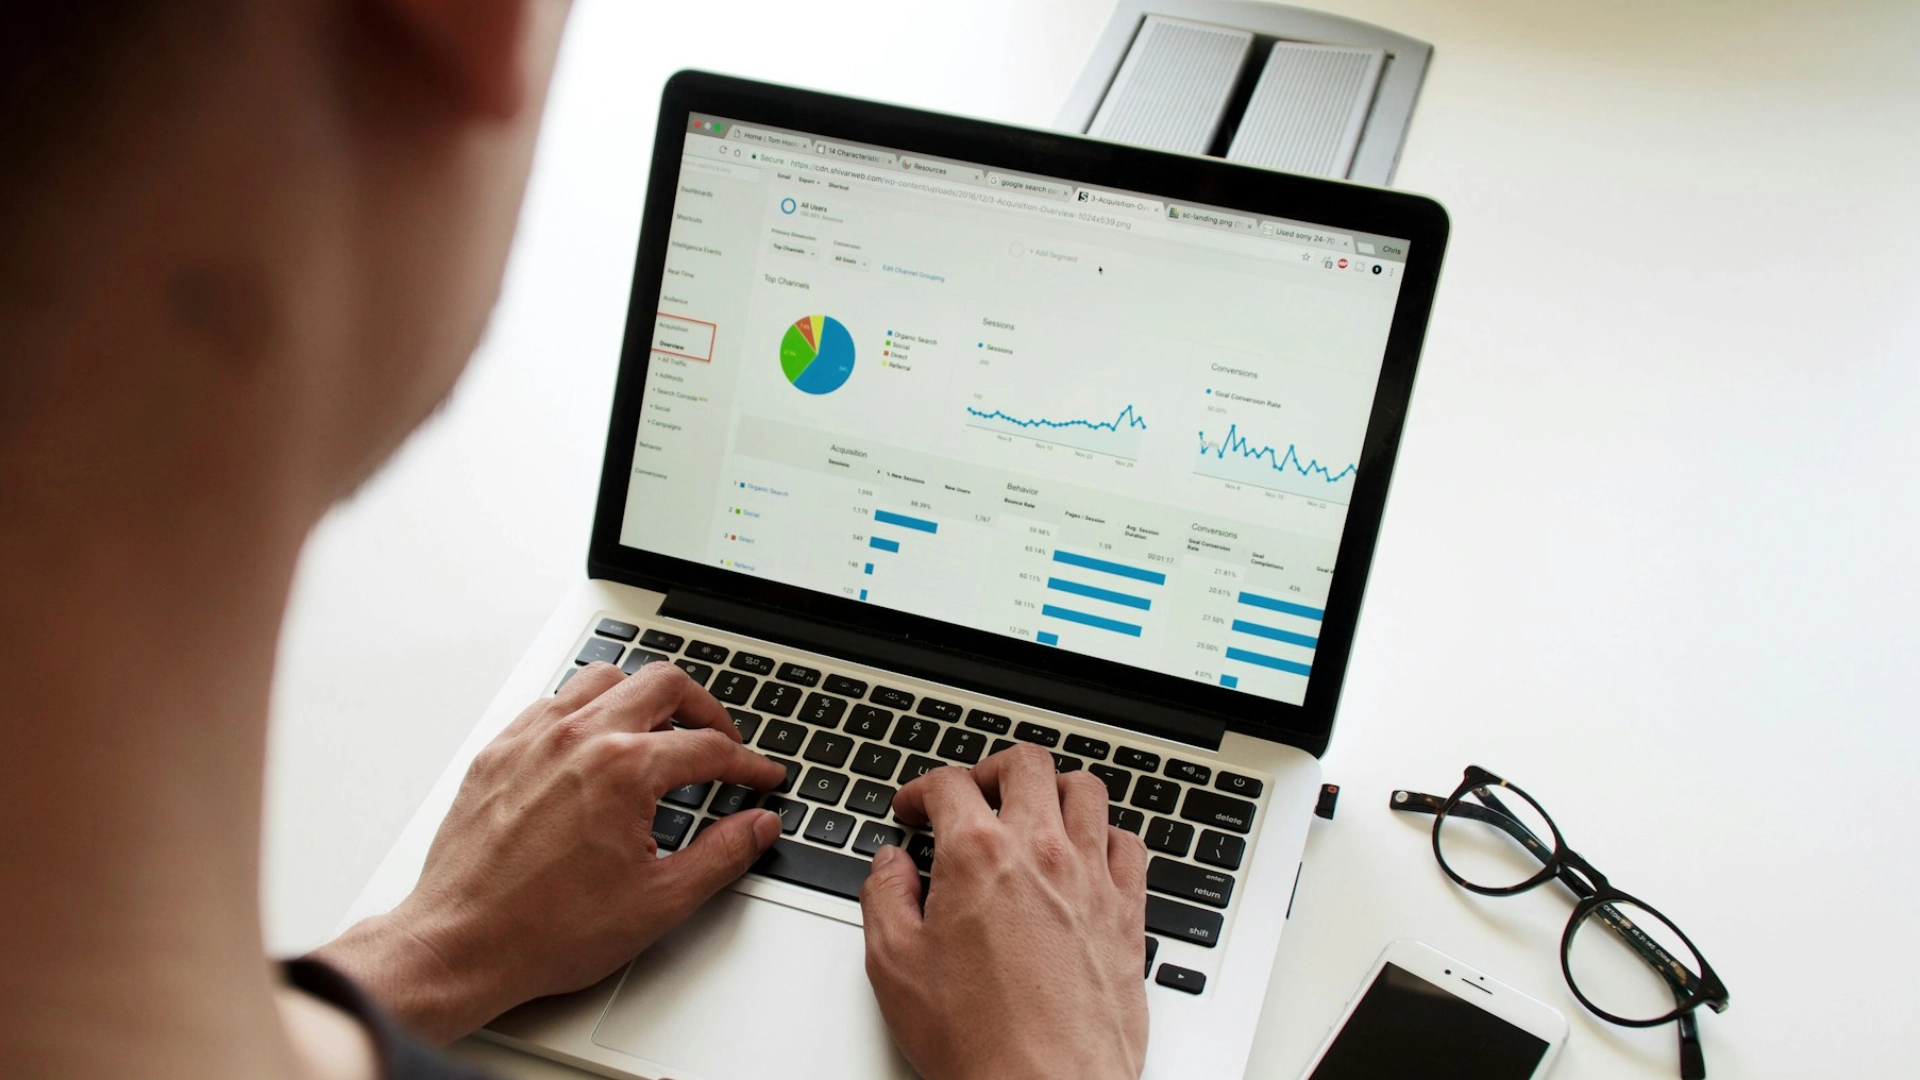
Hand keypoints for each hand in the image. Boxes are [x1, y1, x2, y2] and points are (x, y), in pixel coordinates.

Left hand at [312, 661, 785, 1041]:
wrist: (462, 945)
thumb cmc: (546, 930)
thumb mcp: (658, 902)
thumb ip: (721, 855)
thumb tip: (758, 826)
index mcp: (624, 769)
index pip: (708, 747)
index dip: (746, 764)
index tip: (759, 776)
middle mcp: (578, 738)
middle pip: (663, 684)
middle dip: (705, 710)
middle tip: (721, 740)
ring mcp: (533, 739)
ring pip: (604, 679)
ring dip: (641, 697)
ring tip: (659, 730)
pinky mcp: (498, 752)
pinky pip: (551, 703)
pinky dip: (585, 711)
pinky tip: (592, 743)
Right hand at [860, 744, 1149, 1079]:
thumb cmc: (978, 1039)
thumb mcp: (894, 966)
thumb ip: (885, 898)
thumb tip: (890, 865)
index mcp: (978, 855)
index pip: (949, 785)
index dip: (921, 789)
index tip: (914, 810)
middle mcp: (1041, 852)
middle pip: (1026, 765)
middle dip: (991, 770)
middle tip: (974, 795)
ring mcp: (1091, 878)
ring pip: (1086, 790)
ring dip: (1054, 789)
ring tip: (1034, 810)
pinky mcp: (1128, 911)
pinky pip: (1129, 844)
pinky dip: (1106, 835)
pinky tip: (1087, 853)